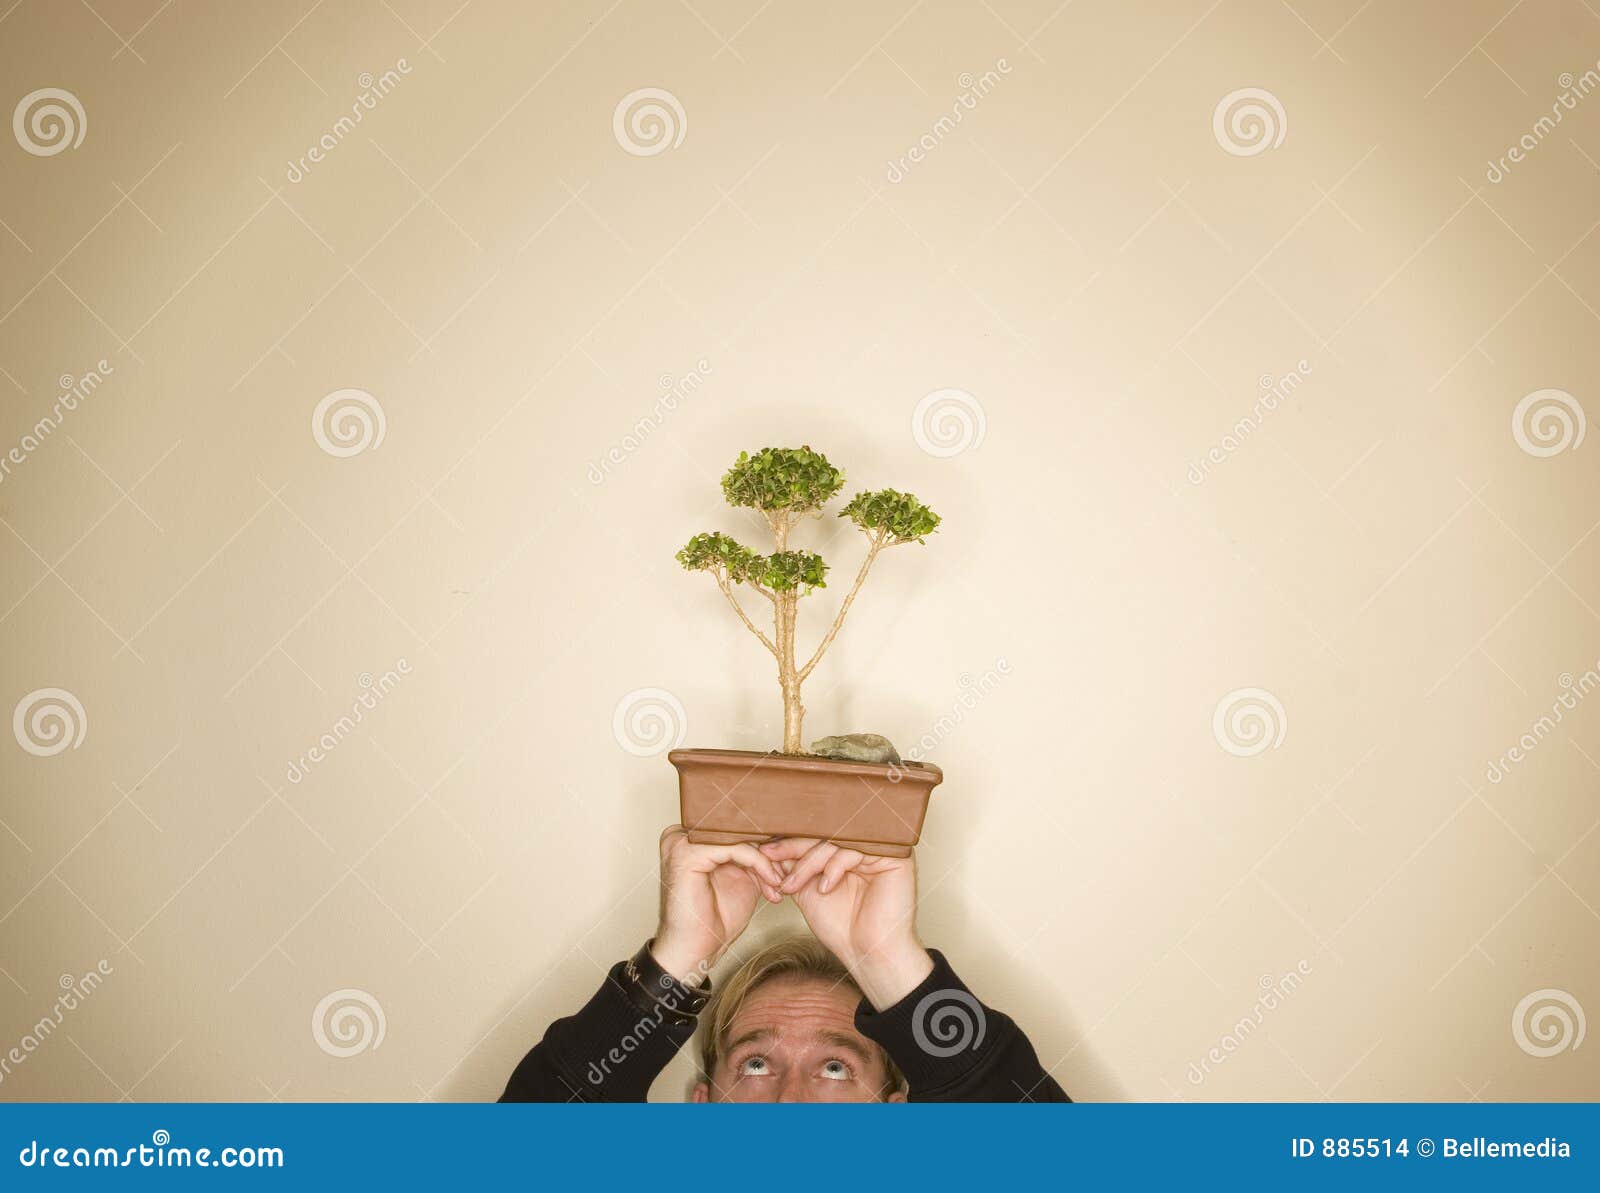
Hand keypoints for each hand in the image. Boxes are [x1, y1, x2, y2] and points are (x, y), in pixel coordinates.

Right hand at [650, 826, 783, 983]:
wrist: (697, 950)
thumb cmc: (715, 918)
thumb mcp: (742, 878)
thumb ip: (752, 855)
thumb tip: (780, 836)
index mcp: (689, 838)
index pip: (736, 829)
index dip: (766, 845)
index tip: (787, 865)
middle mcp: (680, 835)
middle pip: (738, 831)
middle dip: (769, 853)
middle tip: (786, 874)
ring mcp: (680, 843)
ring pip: (739, 839)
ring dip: (767, 861)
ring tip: (779, 884)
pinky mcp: (687, 855)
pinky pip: (735, 849)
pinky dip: (759, 864)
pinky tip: (772, 883)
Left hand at [758, 838, 933, 1009]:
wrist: (868, 954)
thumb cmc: (842, 928)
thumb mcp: (808, 891)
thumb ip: (795, 867)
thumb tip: (770, 845)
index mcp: (847, 852)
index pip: (816, 838)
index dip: (789, 843)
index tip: (764, 852)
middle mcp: (864, 847)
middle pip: (824, 835)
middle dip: (793, 849)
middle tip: (770, 859)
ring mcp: (879, 850)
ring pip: (834, 841)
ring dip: (807, 863)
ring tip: (792, 886)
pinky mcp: (893, 857)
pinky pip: (854, 850)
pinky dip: (833, 868)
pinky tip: (825, 888)